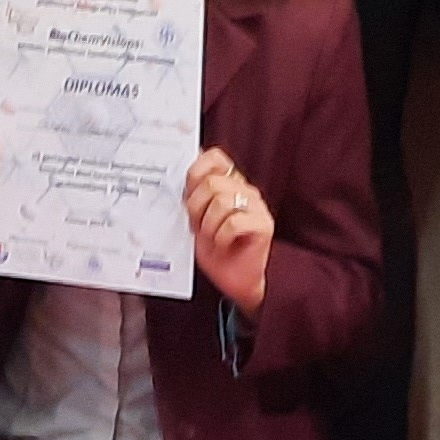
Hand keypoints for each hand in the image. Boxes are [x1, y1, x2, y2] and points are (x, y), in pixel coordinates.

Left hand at [185, 147, 274, 312]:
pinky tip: (223, 245)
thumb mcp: (196, 219)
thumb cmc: (215, 250)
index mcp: (229, 183)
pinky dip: (221, 237)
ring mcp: (257, 206)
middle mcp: (245, 190)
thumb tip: (175, 177)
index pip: (215, 158)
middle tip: (197, 226)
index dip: (197, 171)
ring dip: (208, 225)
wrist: (233, 281)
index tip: (188, 193)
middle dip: (196, 207)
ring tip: (211, 238)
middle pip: (213, 182)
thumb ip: (192, 196)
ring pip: (223, 201)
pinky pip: (234, 222)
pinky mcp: (264, 225)